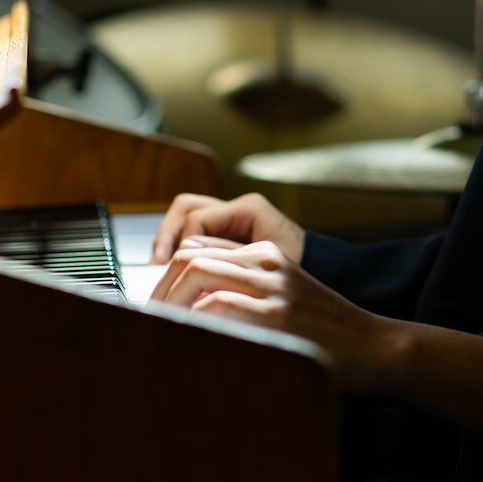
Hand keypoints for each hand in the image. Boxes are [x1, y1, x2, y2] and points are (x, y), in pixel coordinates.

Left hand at [147, 239, 396, 393]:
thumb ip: (247, 293)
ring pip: (195, 275)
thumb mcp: (286, 297)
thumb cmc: (329, 332)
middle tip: (146, 319)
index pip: (198, 248)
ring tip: (157, 329)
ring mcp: (270, 287)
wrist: (376, 347)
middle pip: (189, 257)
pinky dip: (192, 321)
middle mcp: (266, 262)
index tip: (154, 304)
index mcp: (267, 254)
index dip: (167, 276)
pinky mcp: (275, 315)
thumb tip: (198, 308)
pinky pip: (216, 307)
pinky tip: (185, 338)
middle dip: (159, 288)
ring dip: (168, 302)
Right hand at [149, 192, 303, 263]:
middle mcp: (238, 208)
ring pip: (187, 216)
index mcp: (249, 209)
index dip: (182, 246)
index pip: (198, 220)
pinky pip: (196, 233)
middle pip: (187, 207)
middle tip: (157, 263)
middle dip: (167, 234)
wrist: (325, 274)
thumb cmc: (302, 271)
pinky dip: (182, 248)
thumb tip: (188, 264)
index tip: (176, 273)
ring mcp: (232, 218)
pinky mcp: (229, 234)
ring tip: (160, 267)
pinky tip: (178, 271)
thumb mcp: (264, 267)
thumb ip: (226, 260)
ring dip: (170, 239)